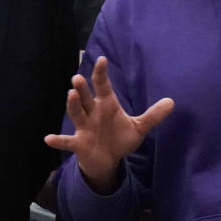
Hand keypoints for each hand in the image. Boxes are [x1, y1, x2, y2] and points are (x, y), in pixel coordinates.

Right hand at [44, 56, 173, 191]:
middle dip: (82, 88)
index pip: (102, 85)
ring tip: (70, 94)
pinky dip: (58, 140)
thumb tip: (172, 102)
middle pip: (86, 97)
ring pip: (76, 114)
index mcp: (106, 105)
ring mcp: (84, 128)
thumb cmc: (120, 139)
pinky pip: (67, 141)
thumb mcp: (139, 128)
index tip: (102, 60)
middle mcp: (92, 113)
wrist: (108, 160)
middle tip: (78, 77)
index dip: (101, 73)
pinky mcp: (79, 143)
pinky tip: (48, 139)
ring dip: (72, 105)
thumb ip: (153, 116)